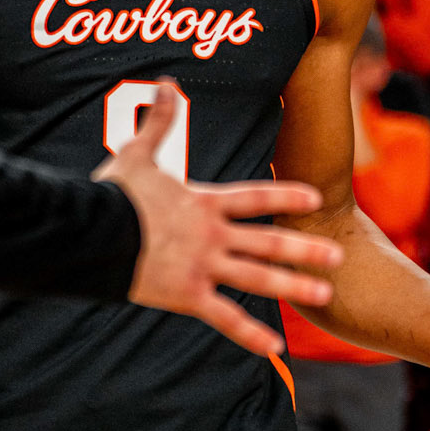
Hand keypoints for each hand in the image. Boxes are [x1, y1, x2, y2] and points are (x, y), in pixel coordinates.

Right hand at [99, 84, 338, 359]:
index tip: (316, 200)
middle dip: (304, 249)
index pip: (255, 198)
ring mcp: (202, 267)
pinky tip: (276, 348)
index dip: (287, 198)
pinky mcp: (186, 296)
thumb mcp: (138, 154)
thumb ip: (158, 121)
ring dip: (293, 287)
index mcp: (203, 203)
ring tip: (324, 294)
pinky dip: (250, 335)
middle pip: (267, 243)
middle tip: (338, 256)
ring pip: (257, 280)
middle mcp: (211, 235)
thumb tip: (165, 82)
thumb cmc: (112, 195)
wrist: (91, 234)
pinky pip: (225, 318)